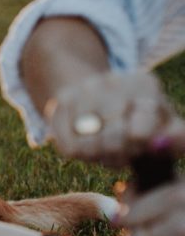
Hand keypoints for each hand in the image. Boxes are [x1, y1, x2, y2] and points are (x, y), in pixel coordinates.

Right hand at [46, 70, 184, 167]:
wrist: (100, 97)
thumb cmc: (140, 121)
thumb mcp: (164, 126)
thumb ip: (177, 138)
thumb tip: (161, 143)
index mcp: (144, 84)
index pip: (140, 132)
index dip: (138, 147)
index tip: (139, 145)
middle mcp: (112, 80)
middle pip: (113, 138)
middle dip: (118, 153)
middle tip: (121, 151)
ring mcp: (84, 89)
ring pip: (88, 144)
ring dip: (97, 154)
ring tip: (104, 148)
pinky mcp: (62, 100)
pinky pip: (68, 144)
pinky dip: (78, 152)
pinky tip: (86, 145)